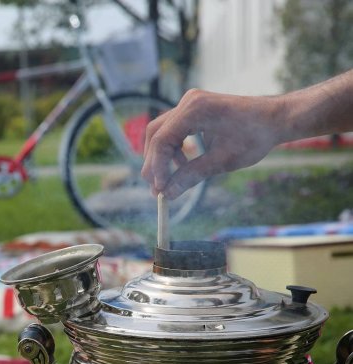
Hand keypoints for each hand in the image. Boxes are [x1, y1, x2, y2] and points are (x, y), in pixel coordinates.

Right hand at [141, 89, 285, 199]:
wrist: (276, 118)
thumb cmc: (255, 136)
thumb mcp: (223, 161)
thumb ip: (191, 176)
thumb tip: (167, 194)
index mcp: (195, 110)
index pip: (162, 140)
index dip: (157, 167)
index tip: (159, 189)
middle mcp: (188, 102)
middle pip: (155, 134)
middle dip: (154, 163)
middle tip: (157, 189)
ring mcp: (190, 104)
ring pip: (161, 132)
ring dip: (162, 157)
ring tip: (171, 179)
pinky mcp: (194, 109)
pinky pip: (173, 130)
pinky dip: (173, 148)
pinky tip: (184, 163)